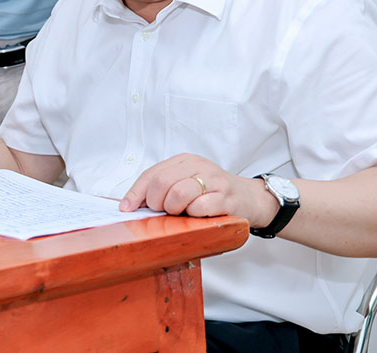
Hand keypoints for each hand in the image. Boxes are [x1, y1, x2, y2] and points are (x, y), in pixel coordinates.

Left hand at [119, 153, 275, 225]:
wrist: (249, 198)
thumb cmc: (212, 194)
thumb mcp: (186, 183)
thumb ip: (162, 189)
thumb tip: (131, 205)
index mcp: (184, 160)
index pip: (151, 174)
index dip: (136, 193)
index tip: (127, 208)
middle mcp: (198, 166)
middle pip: (161, 183)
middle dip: (156, 203)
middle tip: (164, 211)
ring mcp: (213, 180)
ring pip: (178, 194)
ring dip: (174, 209)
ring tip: (182, 213)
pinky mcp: (226, 198)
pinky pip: (199, 208)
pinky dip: (193, 216)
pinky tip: (198, 216)